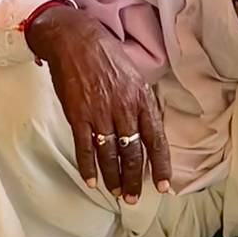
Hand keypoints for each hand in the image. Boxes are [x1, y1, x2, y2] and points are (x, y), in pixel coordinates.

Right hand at [25, 6, 170, 199]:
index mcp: (141, 98)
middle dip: (133, 179)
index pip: (156, 139)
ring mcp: (100, 113)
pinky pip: (84, 147)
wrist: (74, 39)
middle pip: (133, 152)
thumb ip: (139, 102)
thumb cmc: (104, 54)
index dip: (160, 165)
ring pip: (110, 154)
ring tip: (116, 193)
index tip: (163, 186)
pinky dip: (88, 166)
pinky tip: (91, 180)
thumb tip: (145, 126)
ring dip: (113, 177)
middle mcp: (124, 108)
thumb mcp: (133, 75)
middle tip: (134, 197)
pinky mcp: (78, 115)